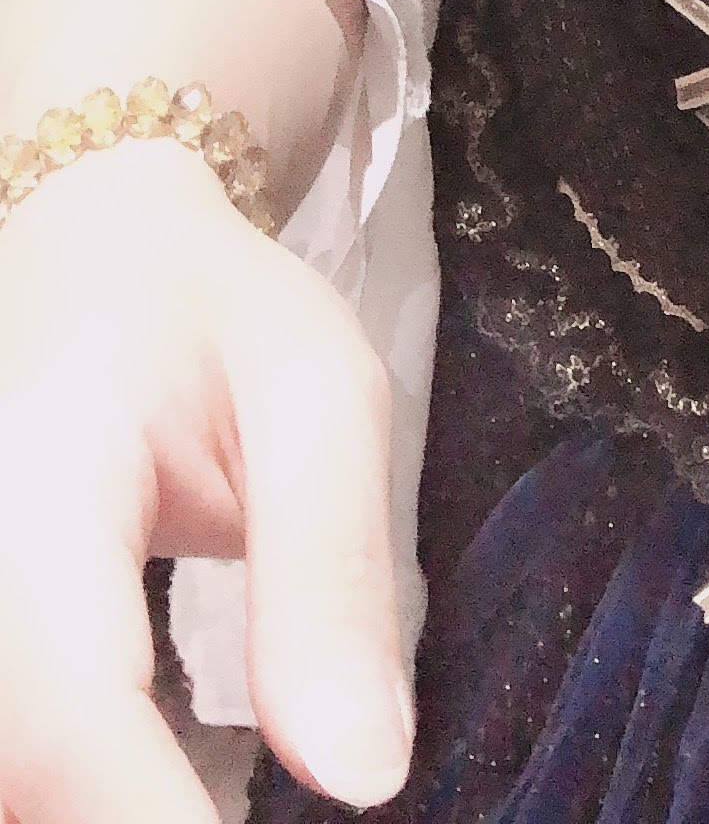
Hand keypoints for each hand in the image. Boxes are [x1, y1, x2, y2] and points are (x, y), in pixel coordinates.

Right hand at [0, 140, 411, 818]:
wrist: (84, 253)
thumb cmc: (206, 312)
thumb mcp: (315, 393)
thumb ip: (329, 577)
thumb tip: (362, 778)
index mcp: (34, 487)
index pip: (67, 722)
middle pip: (17, 779)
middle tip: (254, 812)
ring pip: (8, 779)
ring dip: (106, 802)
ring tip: (210, 787)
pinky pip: (8, 757)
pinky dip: (80, 786)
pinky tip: (159, 781)